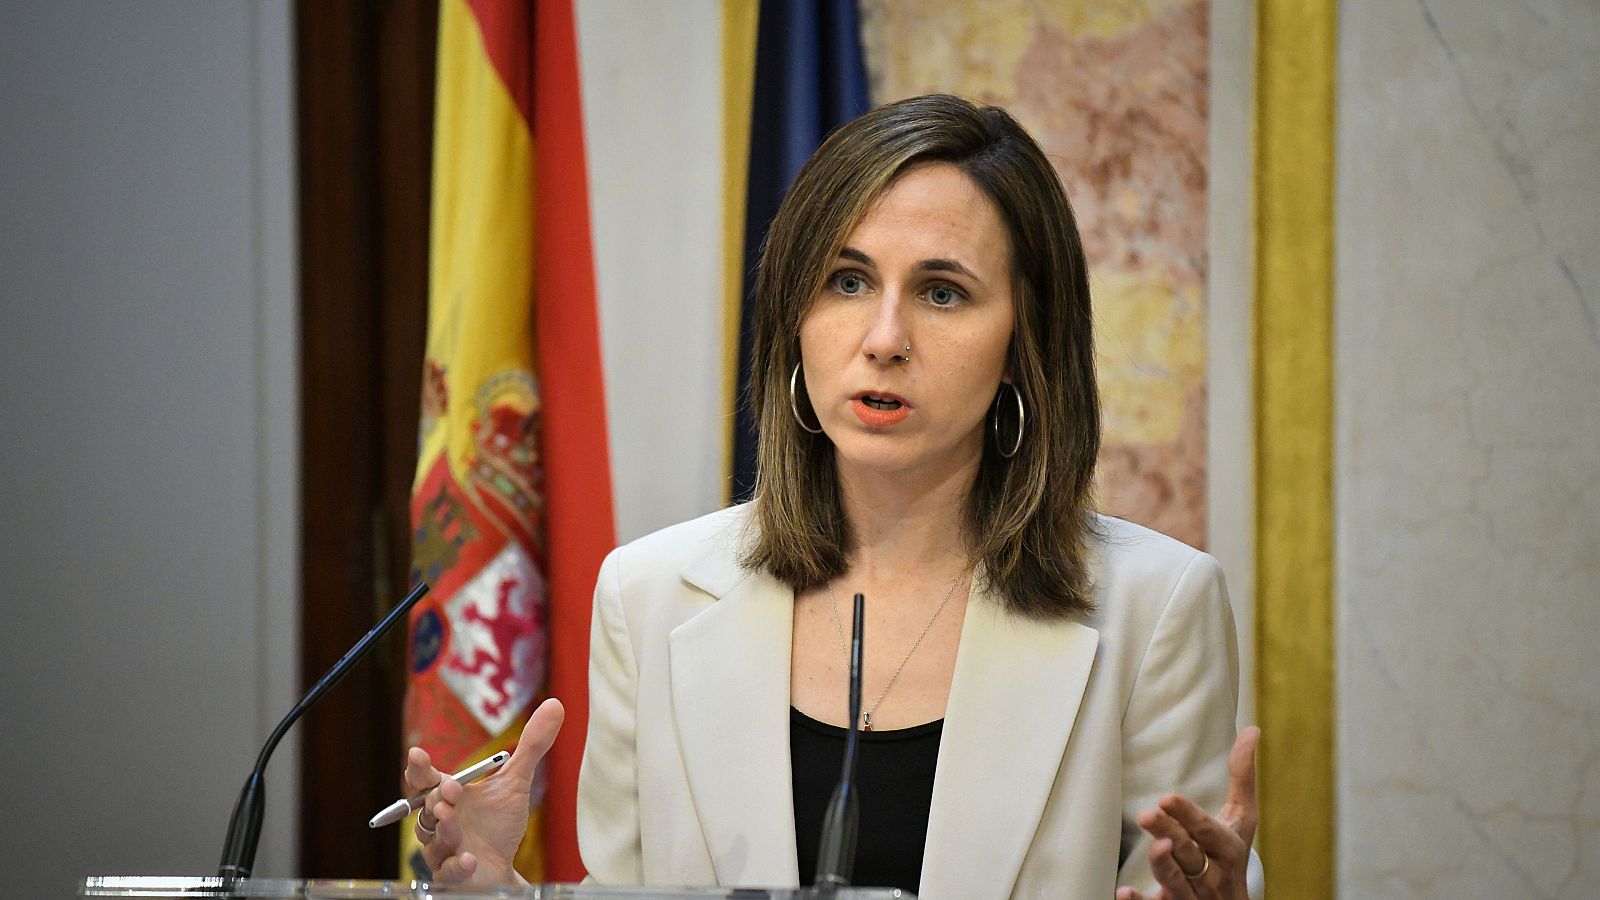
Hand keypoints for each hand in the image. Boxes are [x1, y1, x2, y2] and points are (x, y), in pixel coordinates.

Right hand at [406, 697, 564, 884]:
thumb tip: (555, 705)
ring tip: (452, 820)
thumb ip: (531, 746)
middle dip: (437, 799)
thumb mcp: (517, 782)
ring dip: (443, 830)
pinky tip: (470, 860)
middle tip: (449, 789)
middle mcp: (439, 821)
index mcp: (449, 795)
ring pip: (433, 840)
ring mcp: (442, 849)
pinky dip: (457, 866)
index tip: (417, 755)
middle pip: (428, 808)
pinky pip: (447, 872)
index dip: (420, 768)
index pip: (426, 780)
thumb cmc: (500, 822)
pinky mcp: (451, 875)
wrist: (503, 865)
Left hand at [1116, 726, 1258, 899]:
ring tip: (1153, 847)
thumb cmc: (1231, 855)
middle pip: (1189, 854)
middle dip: (1171, 835)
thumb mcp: (1241, 821)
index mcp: (1226, 848)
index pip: (1207, 831)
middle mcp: (1211, 874)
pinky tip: (1124, 892)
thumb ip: (1242, 778)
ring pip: (1177, 882)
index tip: (1167, 797)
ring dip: (1163, 866)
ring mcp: (1193, 896)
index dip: (1188, 816)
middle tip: (1146, 814)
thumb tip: (1251, 730)